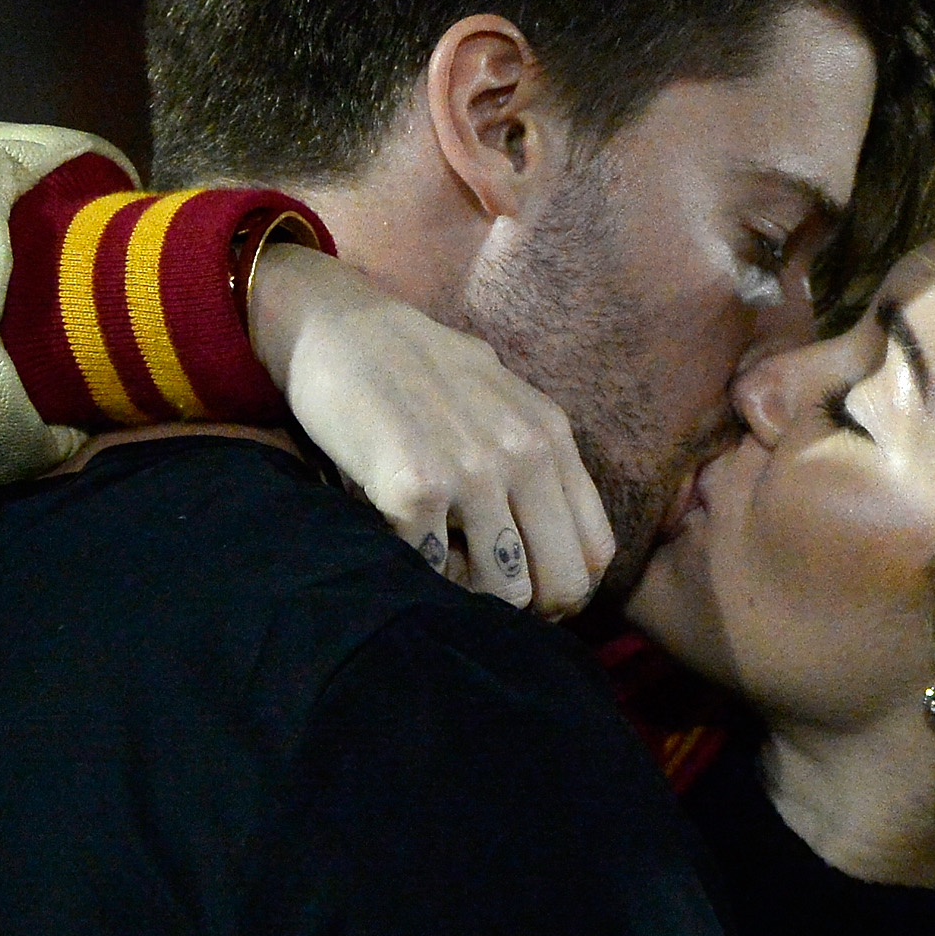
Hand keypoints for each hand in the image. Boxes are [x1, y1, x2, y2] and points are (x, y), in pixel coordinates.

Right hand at [247, 244, 614, 613]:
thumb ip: (539, 462)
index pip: (595, 552)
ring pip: (502, 592)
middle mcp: (522, 455)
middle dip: (526, 608)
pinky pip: (432, 571)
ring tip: (438, 558)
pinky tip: (400, 538)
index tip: (530, 592)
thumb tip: (564, 547)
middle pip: (560, 585)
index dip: (566, 590)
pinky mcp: (413, 488)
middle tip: (485, 598)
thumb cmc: (419, 371)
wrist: (339, 326)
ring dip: (469, 593)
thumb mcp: (503, 401)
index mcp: (550, 437)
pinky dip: (418, 572)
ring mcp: (470, 473)